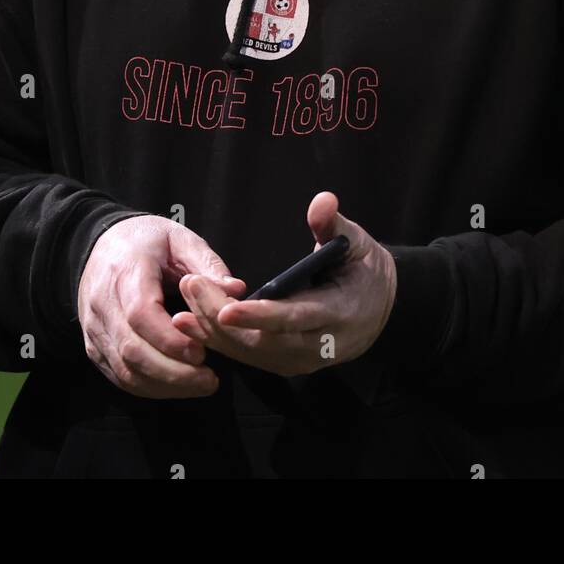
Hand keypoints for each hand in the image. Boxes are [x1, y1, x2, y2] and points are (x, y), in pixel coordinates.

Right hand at [77, 214, 247, 397]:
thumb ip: (207, 264)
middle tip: (209, 380)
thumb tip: (235, 291)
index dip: (170, 339)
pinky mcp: (94, 344)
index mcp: (126, 271)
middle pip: (132, 349)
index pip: (141, 313)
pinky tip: (176, 386)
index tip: (201, 352)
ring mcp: (95, 327)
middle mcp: (103, 303)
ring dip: (163, 385)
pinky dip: (147, 387)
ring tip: (199, 385)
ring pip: (124, 368)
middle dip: (173, 372)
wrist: (103, 242)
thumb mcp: (180, 239)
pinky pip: (117, 375)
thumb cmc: (147, 241)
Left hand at [170, 191, 397, 377]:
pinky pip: (250, 357)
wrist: (381, 310)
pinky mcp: (287, 363)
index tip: (228, 308)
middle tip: (190, 289)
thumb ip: (333, 224)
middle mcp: (318, 345)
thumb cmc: (365, 270)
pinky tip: (192, 326)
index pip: (294, 319)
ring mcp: (301, 360)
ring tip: (181, 309)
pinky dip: (220, 343)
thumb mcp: (357, 242)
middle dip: (222, 319)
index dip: (260, 316)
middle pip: (264, 341)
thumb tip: (322, 201)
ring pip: (252, 354)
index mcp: (339, 313)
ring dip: (214, 333)